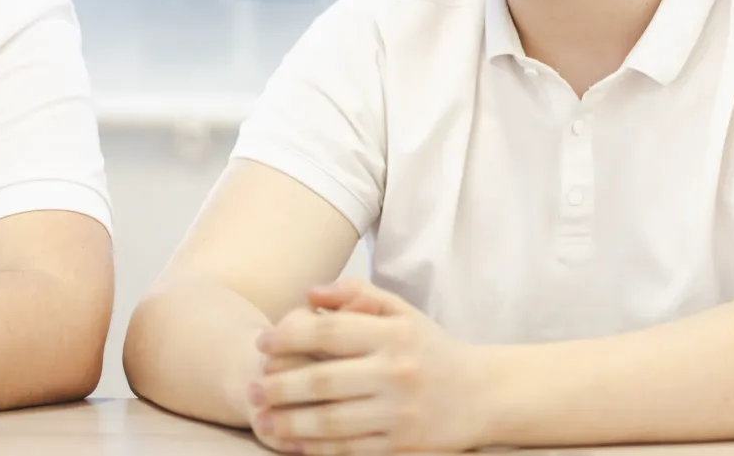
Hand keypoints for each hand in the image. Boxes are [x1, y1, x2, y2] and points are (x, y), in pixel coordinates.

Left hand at [245, 279, 491, 454]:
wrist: (482, 393)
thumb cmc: (431, 348)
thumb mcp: (402, 312)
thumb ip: (358, 296)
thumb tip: (311, 293)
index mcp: (394, 334)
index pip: (329, 332)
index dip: (288, 336)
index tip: (262, 342)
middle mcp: (397, 372)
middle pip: (323, 381)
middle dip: (279, 386)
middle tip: (252, 389)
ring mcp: (399, 411)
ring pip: (331, 421)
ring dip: (290, 422)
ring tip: (263, 419)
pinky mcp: (402, 444)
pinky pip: (349, 449)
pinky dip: (317, 448)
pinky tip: (294, 443)